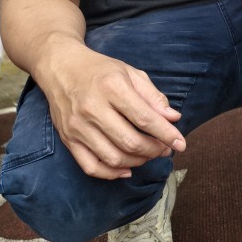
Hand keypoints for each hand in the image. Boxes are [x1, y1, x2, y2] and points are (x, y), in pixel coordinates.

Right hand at [38, 45, 185, 179]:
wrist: (60, 67)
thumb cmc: (100, 70)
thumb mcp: (131, 73)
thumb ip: (153, 97)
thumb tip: (174, 118)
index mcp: (112, 87)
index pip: (145, 118)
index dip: (167, 134)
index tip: (181, 143)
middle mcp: (93, 108)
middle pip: (130, 142)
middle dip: (154, 150)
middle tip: (164, 149)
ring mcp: (78, 126)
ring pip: (113, 158)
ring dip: (137, 162)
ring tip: (148, 155)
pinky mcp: (68, 139)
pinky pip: (91, 166)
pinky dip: (112, 173)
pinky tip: (127, 168)